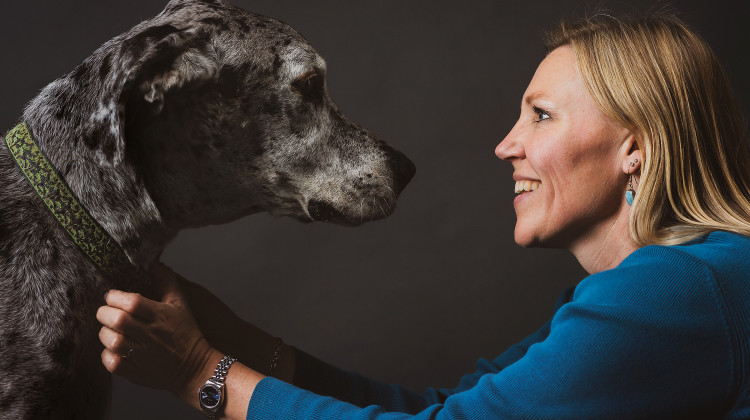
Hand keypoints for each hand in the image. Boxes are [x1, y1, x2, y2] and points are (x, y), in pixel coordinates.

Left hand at [96, 263, 216, 397]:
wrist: (194, 367)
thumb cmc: (185, 331)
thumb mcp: (180, 303)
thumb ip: (166, 281)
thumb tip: (152, 262)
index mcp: (161, 315)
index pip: (132, 302)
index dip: (116, 296)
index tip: (113, 296)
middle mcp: (151, 335)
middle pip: (118, 320)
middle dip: (105, 313)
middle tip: (107, 312)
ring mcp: (143, 355)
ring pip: (112, 341)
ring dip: (105, 333)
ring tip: (110, 330)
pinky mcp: (135, 372)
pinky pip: (111, 362)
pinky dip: (107, 354)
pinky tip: (114, 349)